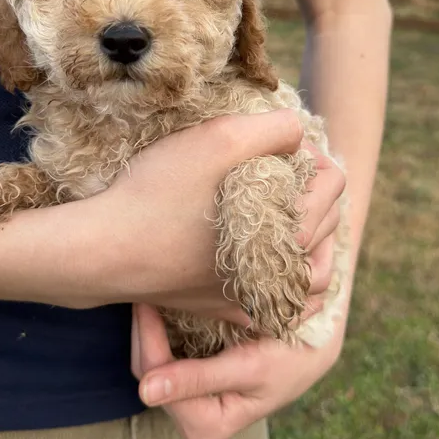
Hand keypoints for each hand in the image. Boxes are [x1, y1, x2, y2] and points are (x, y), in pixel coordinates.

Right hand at [65, 114, 343, 317]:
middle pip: (326, 228)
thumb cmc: (160, 193)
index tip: (284, 146)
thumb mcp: (220, 138)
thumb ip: (275, 128)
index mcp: (288, 230)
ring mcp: (252, 298)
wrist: (105, 250)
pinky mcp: (224, 310)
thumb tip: (299, 135)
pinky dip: (289, 287)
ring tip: (295, 216)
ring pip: (312, 277)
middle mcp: (279, 273)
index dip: (315, 156)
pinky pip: (276, 308)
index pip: (333, 187)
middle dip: (315, 193)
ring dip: (315, 243)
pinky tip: (274, 265)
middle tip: (286, 170)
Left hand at [131, 301, 347, 438]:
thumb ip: (198, 379)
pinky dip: (164, 323)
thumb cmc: (291, 357)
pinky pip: (166, 347)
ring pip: (152, 357)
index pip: (155, 378)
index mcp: (204, 426)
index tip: (148, 297)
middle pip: (148, 368)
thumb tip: (144, 394)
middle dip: (146, 328)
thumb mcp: (249, 366)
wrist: (317, 344)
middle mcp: (192, 417)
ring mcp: (191, 396)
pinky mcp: (195, 374)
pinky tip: (169, 298)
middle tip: (149, 284)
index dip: (148, 337)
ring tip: (156, 287)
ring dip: (153, 323)